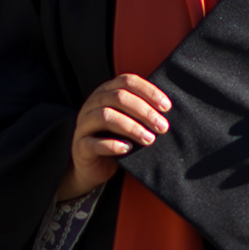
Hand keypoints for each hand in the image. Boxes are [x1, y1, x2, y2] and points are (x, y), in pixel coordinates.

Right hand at [59, 73, 170, 200]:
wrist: (93, 167)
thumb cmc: (116, 139)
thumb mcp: (129, 121)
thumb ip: (141, 111)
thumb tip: (167, 110)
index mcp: (105, 92)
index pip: (127, 82)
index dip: (148, 91)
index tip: (166, 107)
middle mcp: (92, 104)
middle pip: (118, 97)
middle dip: (144, 111)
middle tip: (162, 126)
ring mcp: (84, 124)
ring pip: (105, 116)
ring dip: (131, 127)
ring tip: (149, 139)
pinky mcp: (80, 145)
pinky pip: (93, 143)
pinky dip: (112, 145)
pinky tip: (127, 148)